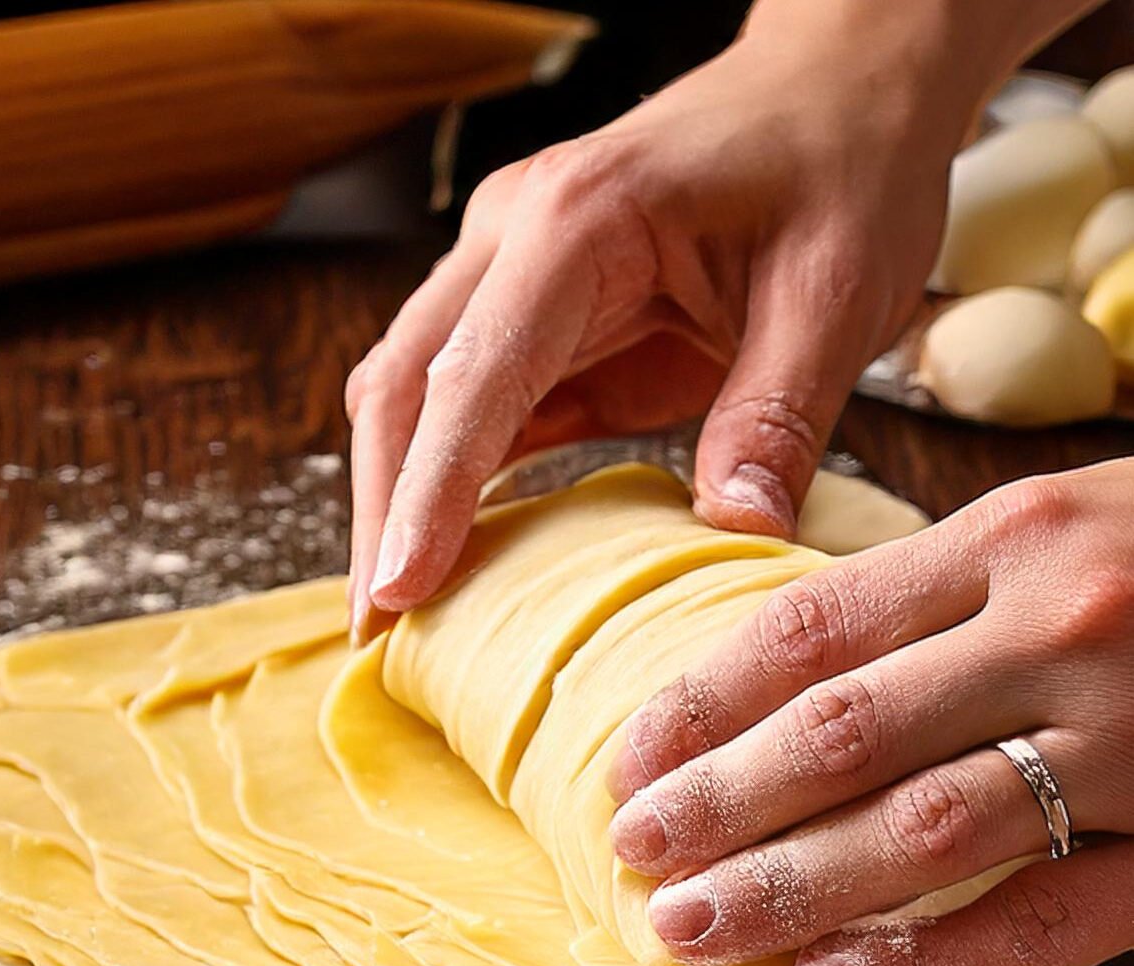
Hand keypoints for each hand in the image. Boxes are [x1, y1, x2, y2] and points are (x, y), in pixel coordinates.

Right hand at [345, 4, 986, 640]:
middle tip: (374, 629)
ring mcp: (512, 275)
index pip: (473, 376)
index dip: (429, 492)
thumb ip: (775, 415)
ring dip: (401, 501)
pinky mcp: (539, 317)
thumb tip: (734, 533)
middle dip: (383, 511)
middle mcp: (515, 240)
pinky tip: (452, 552)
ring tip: (394, 613)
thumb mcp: (833, 293)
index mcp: (577, 225)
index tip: (396, 592)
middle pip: (404, 386)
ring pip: (415, 397)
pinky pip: (470, 407)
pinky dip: (451, 481)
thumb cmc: (840, 167)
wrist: (839, 86)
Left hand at [609, 460, 1133, 965]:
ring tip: (691, 931)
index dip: (701, 705)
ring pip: (924, 829)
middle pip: (842, 734)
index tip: (628, 764)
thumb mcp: (1061, 524)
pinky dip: (937, 962)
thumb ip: (936, 592)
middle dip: (718, 804)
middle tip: (634, 857)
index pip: (807, 631)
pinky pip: (1051, 919)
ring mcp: (1132, 742)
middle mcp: (1060, 633)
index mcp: (1012, 541)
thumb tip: (778, 671)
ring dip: (791, 890)